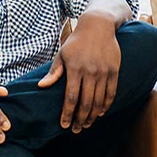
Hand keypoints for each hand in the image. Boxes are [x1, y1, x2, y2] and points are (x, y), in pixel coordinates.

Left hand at [37, 13, 120, 132]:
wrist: (98, 26)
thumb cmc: (77, 41)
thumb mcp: (62, 54)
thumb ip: (54, 72)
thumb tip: (42, 87)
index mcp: (75, 69)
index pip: (71, 97)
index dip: (67, 114)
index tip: (64, 125)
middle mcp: (90, 72)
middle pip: (85, 103)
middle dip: (80, 119)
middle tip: (76, 130)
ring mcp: (104, 72)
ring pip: (99, 100)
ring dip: (93, 115)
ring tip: (87, 124)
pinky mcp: (114, 70)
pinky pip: (111, 92)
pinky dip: (106, 105)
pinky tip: (101, 112)